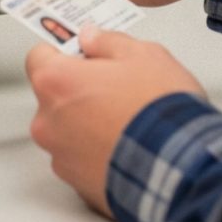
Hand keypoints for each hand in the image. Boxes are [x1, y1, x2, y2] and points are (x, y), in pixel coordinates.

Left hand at [26, 25, 204, 216]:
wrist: (182, 168)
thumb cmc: (159, 111)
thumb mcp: (143, 55)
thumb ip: (108, 42)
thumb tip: (92, 38)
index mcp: (55, 82)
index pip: (38, 56)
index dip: (64, 53)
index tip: (83, 54)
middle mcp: (48, 121)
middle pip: (53, 95)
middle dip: (78, 90)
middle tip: (114, 88)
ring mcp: (59, 154)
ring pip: (66, 129)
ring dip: (86, 123)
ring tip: (125, 120)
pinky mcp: (76, 182)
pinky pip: (80, 158)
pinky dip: (97, 152)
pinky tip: (125, 145)